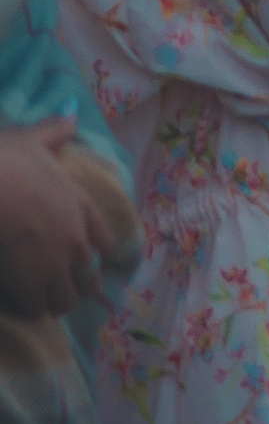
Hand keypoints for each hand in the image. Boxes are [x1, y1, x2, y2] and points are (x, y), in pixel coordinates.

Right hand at [0, 119, 114, 318]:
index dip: (98, 251)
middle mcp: (75, 240)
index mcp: (80, 208)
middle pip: (88, 277)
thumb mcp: (33, 139)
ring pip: (66, 298)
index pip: (103, 239)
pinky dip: (30, 308)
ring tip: (45, 305)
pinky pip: (37, 306)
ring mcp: (55, 264)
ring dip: (56, 301)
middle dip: (78, 285)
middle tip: (67, 292)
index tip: (92, 258)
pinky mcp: (29, 281)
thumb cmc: (8, 160)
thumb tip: (72, 115)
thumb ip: (55, 131)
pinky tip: (23, 306)